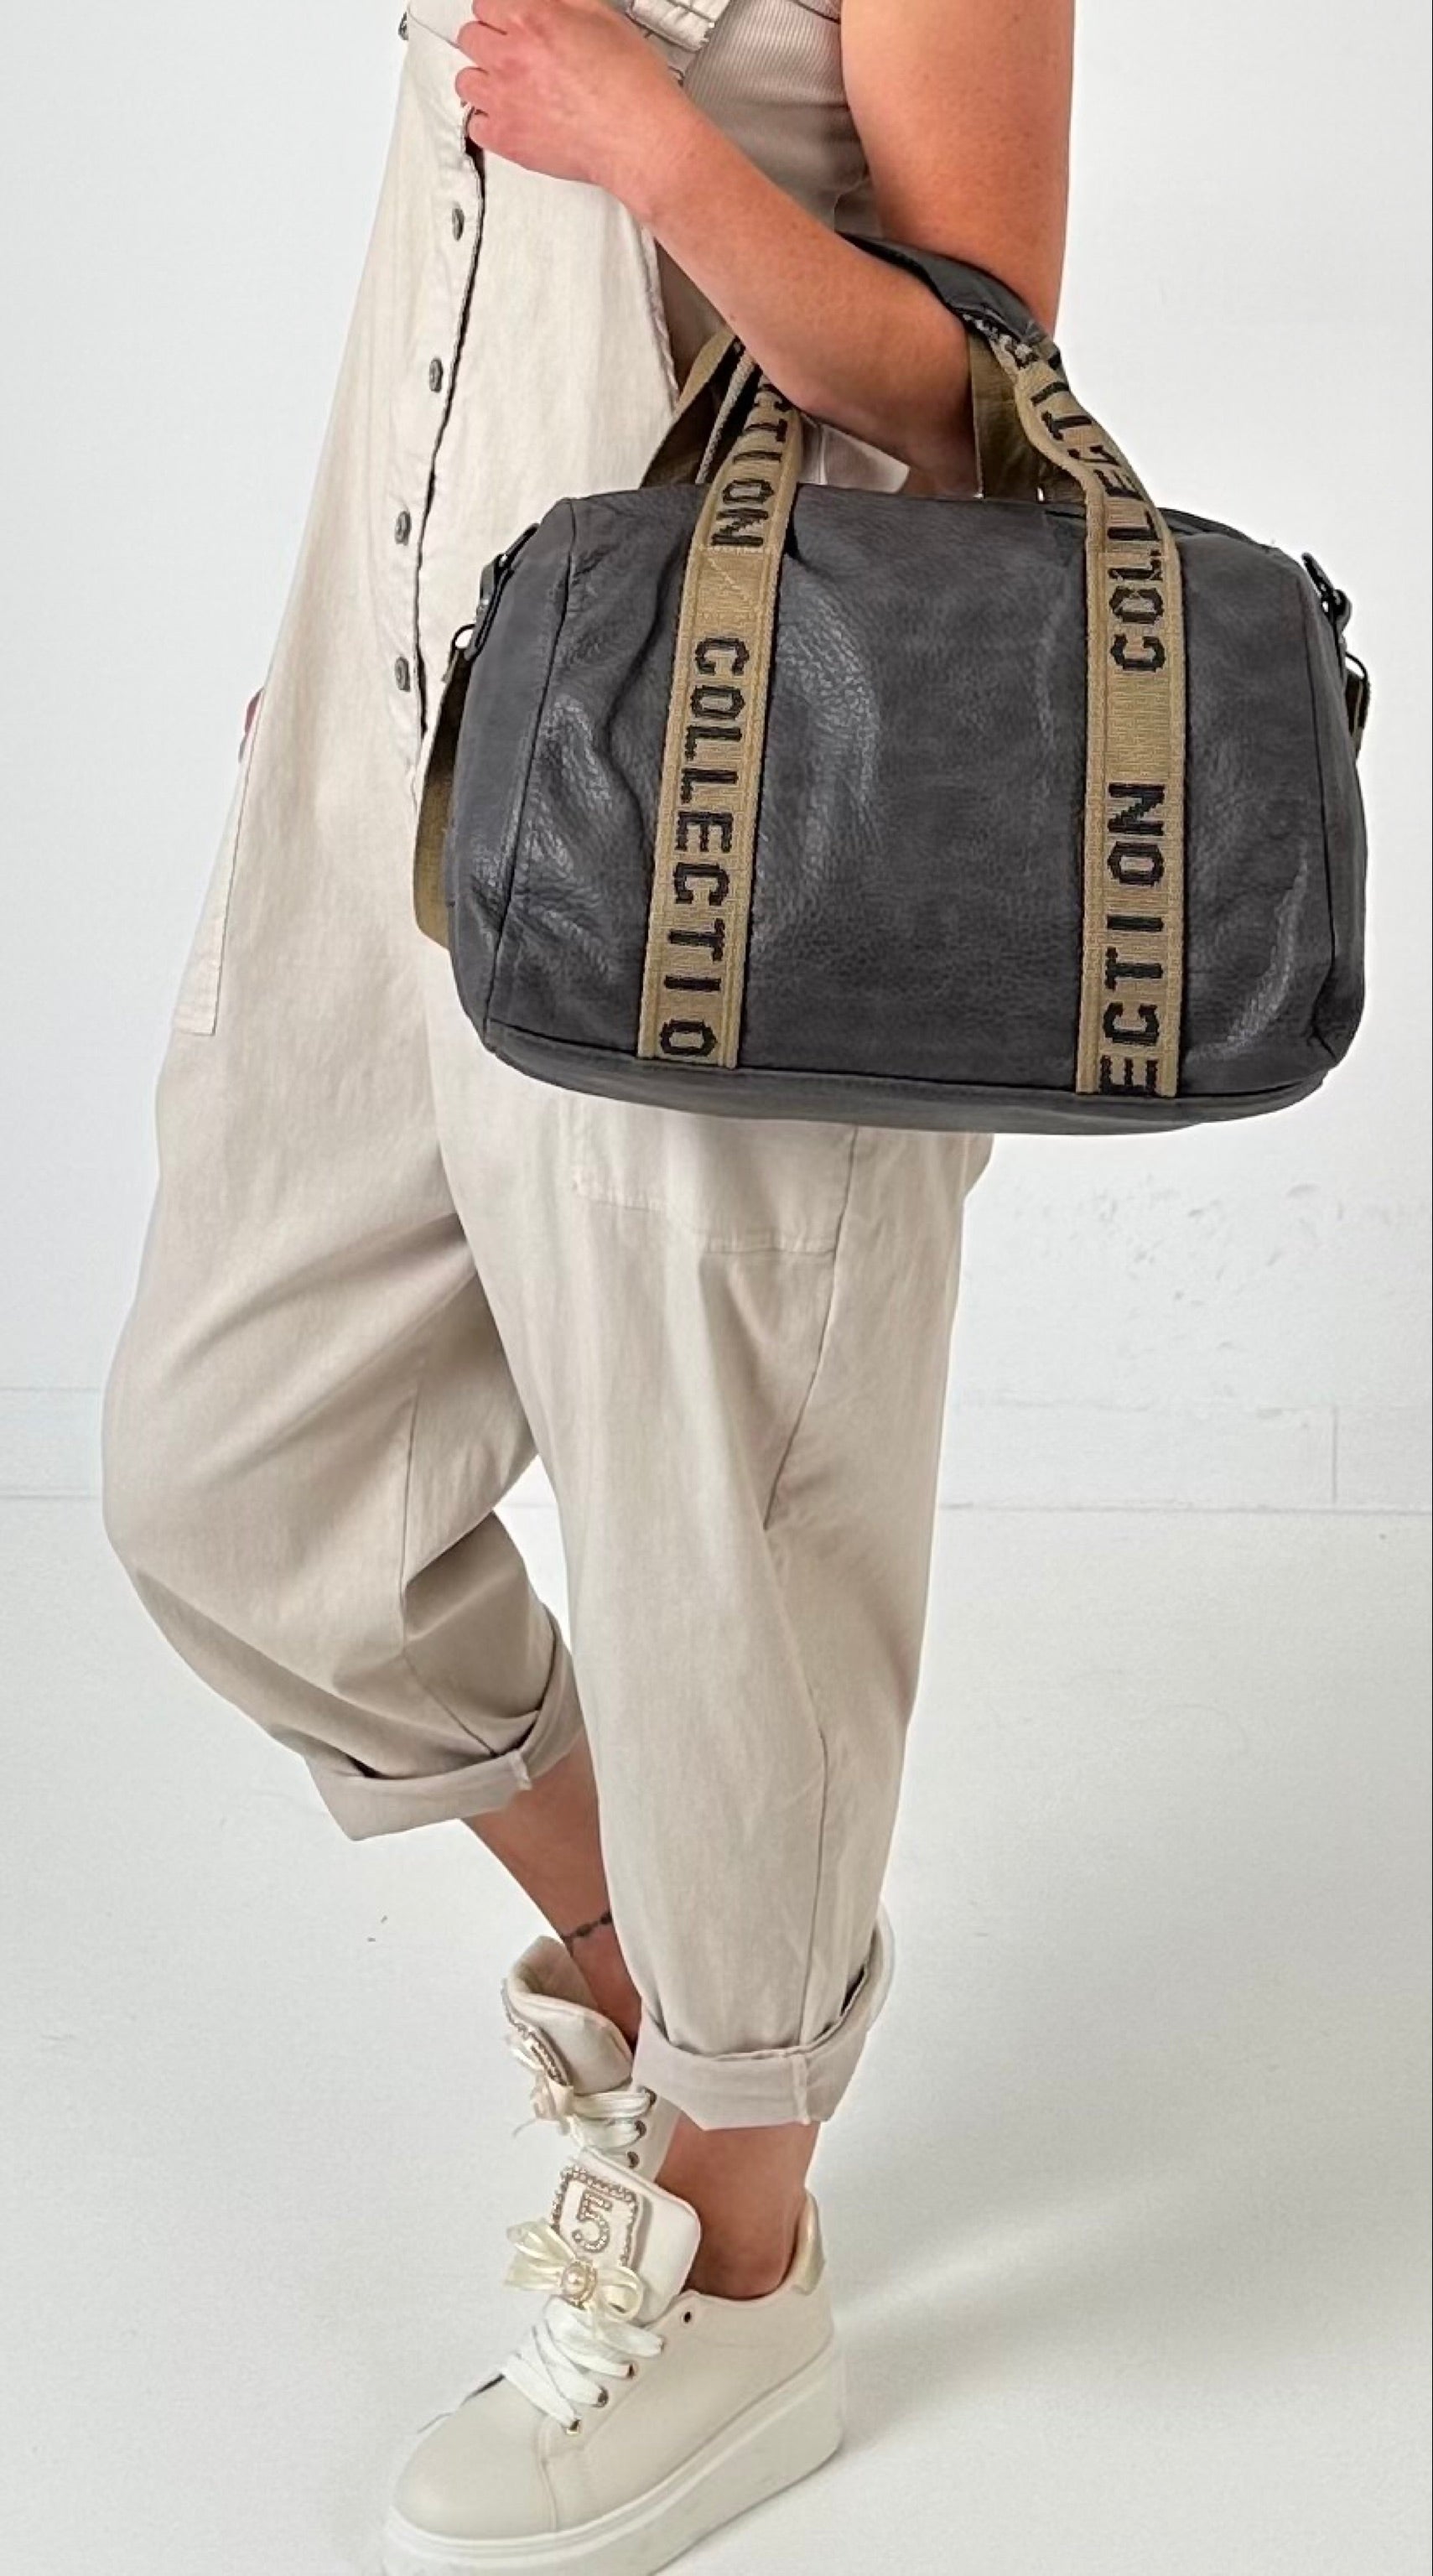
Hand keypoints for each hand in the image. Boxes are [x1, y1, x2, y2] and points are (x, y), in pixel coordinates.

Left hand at [454, 0, 680, 198]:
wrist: (639, 139)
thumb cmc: (632, 86)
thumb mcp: (603, 18)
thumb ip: (565, 6)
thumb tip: (550, 6)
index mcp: (531, 19)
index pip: (486, 3)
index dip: (501, 13)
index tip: (507, 22)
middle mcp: (510, 57)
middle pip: (471, 38)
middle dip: (489, 42)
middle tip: (507, 53)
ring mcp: (504, 100)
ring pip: (465, 81)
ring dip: (482, 80)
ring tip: (503, 86)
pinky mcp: (506, 139)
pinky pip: (475, 126)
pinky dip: (487, 122)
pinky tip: (505, 118)